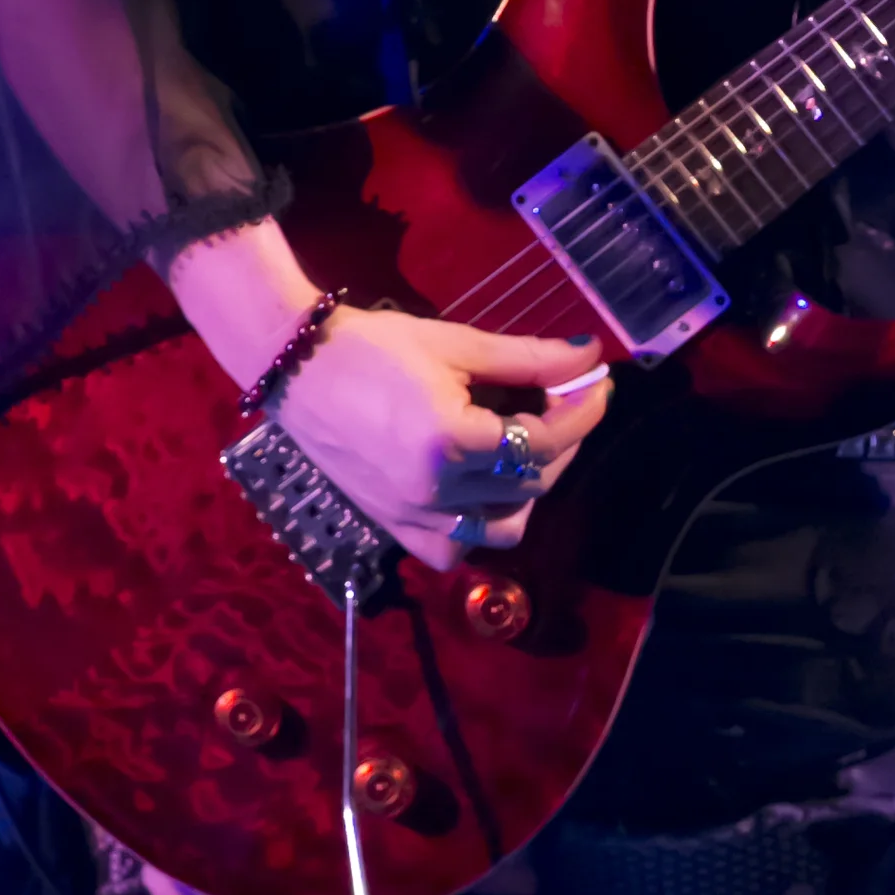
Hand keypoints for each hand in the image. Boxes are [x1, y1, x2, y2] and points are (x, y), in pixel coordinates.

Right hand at [165, 218, 610, 568]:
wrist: (297, 368)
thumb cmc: (374, 347)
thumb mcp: (456, 345)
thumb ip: (528, 359)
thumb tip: (588, 357)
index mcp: (451, 442)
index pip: (543, 440)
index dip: (583, 412)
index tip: (598, 384)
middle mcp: (435, 491)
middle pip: (532, 482)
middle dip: (564, 440)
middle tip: (567, 403)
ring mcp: (412, 517)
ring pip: (504, 526)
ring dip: (530, 488)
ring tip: (528, 445)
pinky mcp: (393, 527)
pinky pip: (455, 548)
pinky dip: (481, 526)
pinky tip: (485, 489)